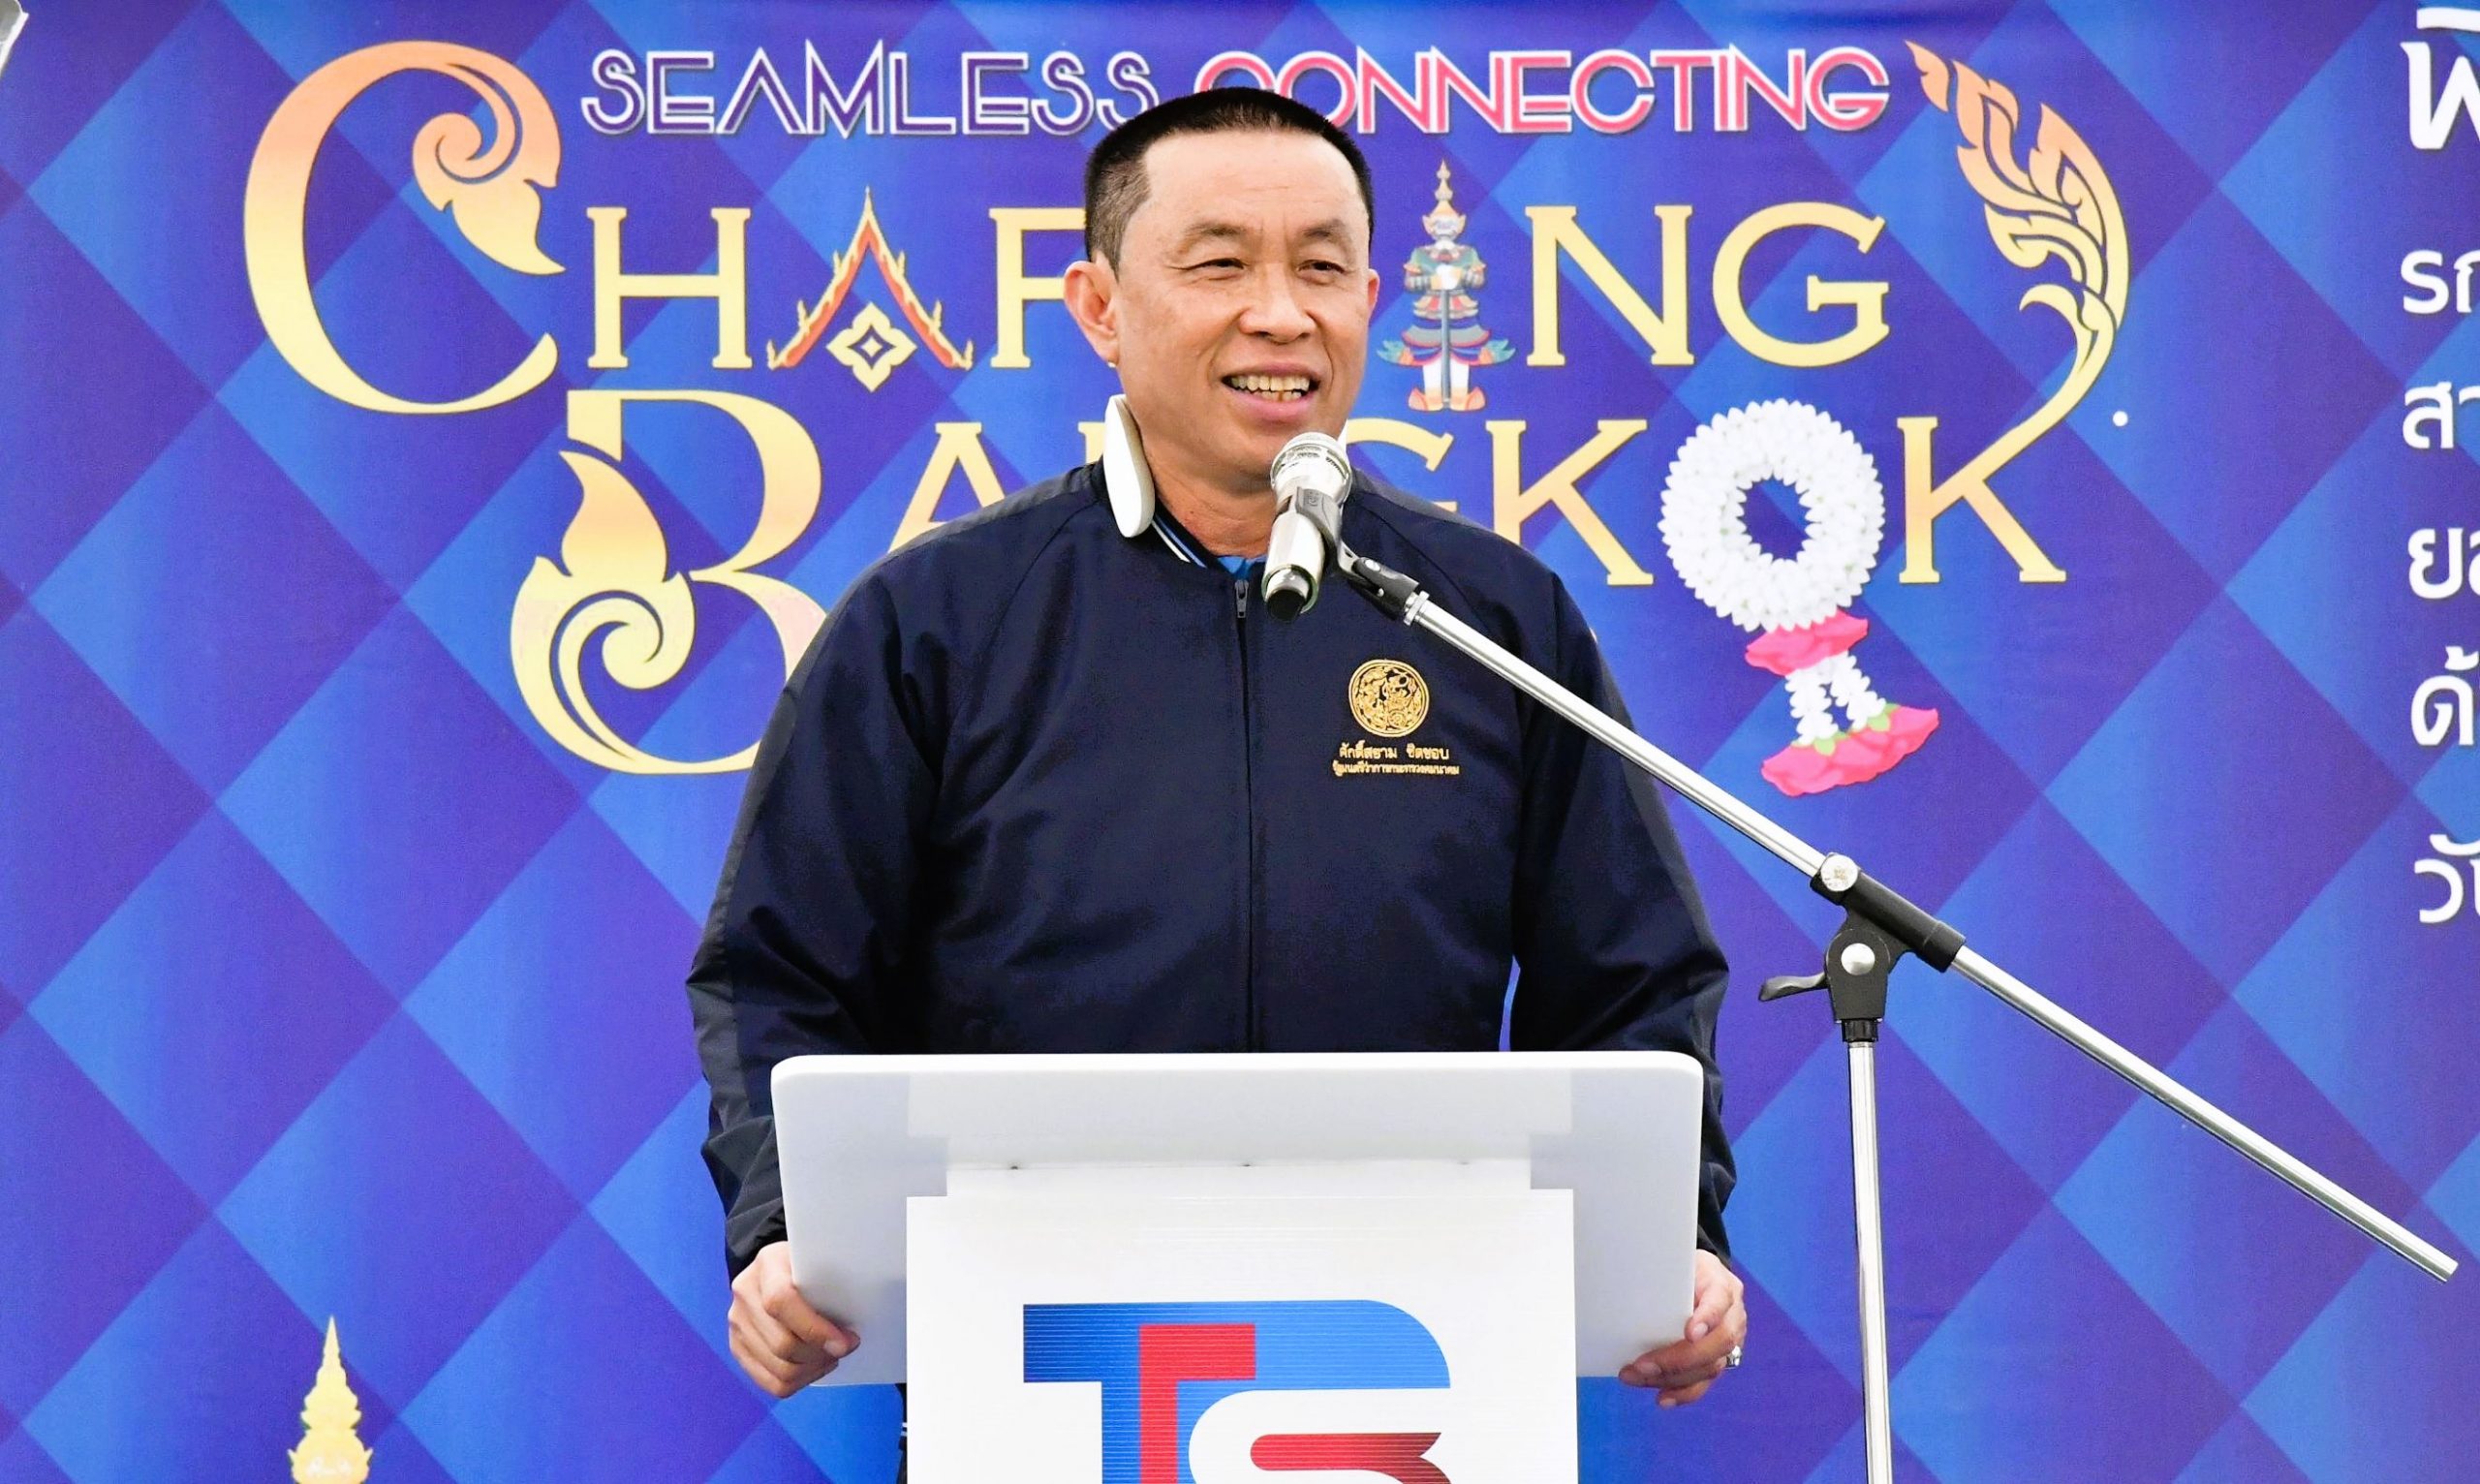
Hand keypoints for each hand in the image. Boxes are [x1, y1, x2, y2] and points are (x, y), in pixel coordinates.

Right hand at [728, 1240, 857, 1396]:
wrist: (775, 1269)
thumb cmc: (807, 1266)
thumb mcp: (820, 1260)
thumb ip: (834, 1283)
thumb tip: (849, 1332)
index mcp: (768, 1264)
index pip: (781, 1302)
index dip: (815, 1329)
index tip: (845, 1342)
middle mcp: (745, 1294)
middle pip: (782, 1344)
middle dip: (821, 1354)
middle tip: (845, 1347)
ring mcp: (737, 1323)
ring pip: (779, 1369)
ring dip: (813, 1369)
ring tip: (830, 1356)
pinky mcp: (738, 1347)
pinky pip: (770, 1382)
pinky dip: (799, 1381)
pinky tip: (814, 1366)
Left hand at [1619, 1249, 1745, 1407]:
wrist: (1702, 1279)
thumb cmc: (1683, 1271)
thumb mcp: (1676, 1263)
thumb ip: (1663, 1276)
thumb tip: (1626, 1287)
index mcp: (1722, 1285)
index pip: (1720, 1300)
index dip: (1708, 1318)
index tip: (1690, 1333)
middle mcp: (1733, 1316)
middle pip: (1717, 1343)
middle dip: (1679, 1359)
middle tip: (1642, 1365)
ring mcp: (1730, 1341)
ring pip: (1709, 1367)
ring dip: (1671, 1378)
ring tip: (1636, 1377)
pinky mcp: (1719, 1361)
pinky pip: (1705, 1383)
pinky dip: (1683, 1393)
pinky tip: (1663, 1398)